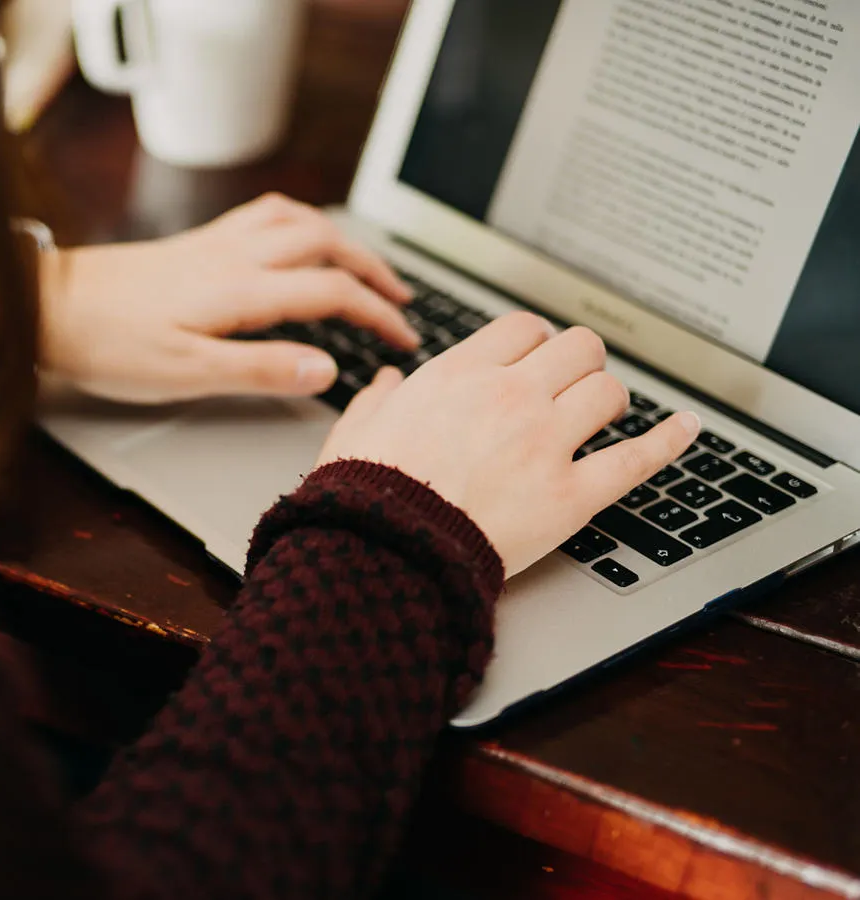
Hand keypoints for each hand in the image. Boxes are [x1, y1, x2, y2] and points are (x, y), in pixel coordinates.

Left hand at [38, 193, 417, 403]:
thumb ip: (262, 370)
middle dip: (373, 269)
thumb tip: (329, 370)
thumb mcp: (187, 373)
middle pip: (325, 243)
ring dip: (341, 239)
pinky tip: (298, 236)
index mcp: (239, 290)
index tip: (403, 339)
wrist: (47, 307)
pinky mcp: (195, 243)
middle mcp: (233, 255)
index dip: (377, 314)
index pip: (331, 291)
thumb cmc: (108, 345)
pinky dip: (299, 221)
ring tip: (365, 265)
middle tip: (402, 301)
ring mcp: (214, 243)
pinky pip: (263, 214)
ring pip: (298, 220)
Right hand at [316, 312, 700, 576]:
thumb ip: (376, 400)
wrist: (385, 551)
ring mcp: (546, 444)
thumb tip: (388, 383)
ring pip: (607, 392)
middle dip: (577, 362)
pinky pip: (636, 459)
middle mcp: (510, 397)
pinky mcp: (571, 496)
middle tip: (571, 382)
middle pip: (576, 348)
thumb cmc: (364, 495)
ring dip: (608, 398)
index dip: (533, 342)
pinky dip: (668, 441)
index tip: (532, 359)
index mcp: (458, 375)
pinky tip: (686, 428)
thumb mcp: (353, 432)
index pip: (523, 329)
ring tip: (602, 413)